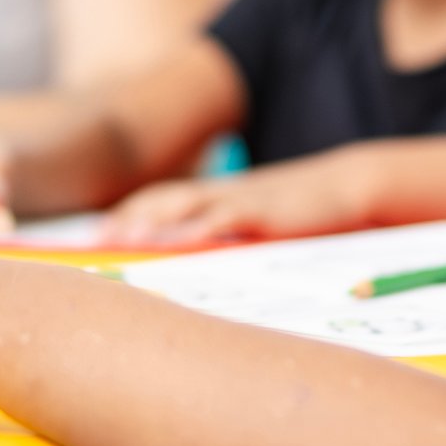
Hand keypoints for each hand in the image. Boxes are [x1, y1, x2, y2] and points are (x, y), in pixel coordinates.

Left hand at [101, 154, 373, 247]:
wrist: (344, 186)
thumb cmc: (298, 211)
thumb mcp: (254, 222)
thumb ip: (225, 235)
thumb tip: (194, 259)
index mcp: (217, 196)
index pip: (163, 200)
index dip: (132, 213)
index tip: (102, 231)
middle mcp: (222, 194)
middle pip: (166, 200)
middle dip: (132, 216)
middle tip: (100, 236)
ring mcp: (242, 200)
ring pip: (190, 205)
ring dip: (158, 219)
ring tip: (130, 236)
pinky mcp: (265, 212)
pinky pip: (231, 216)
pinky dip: (208, 224)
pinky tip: (190, 235)